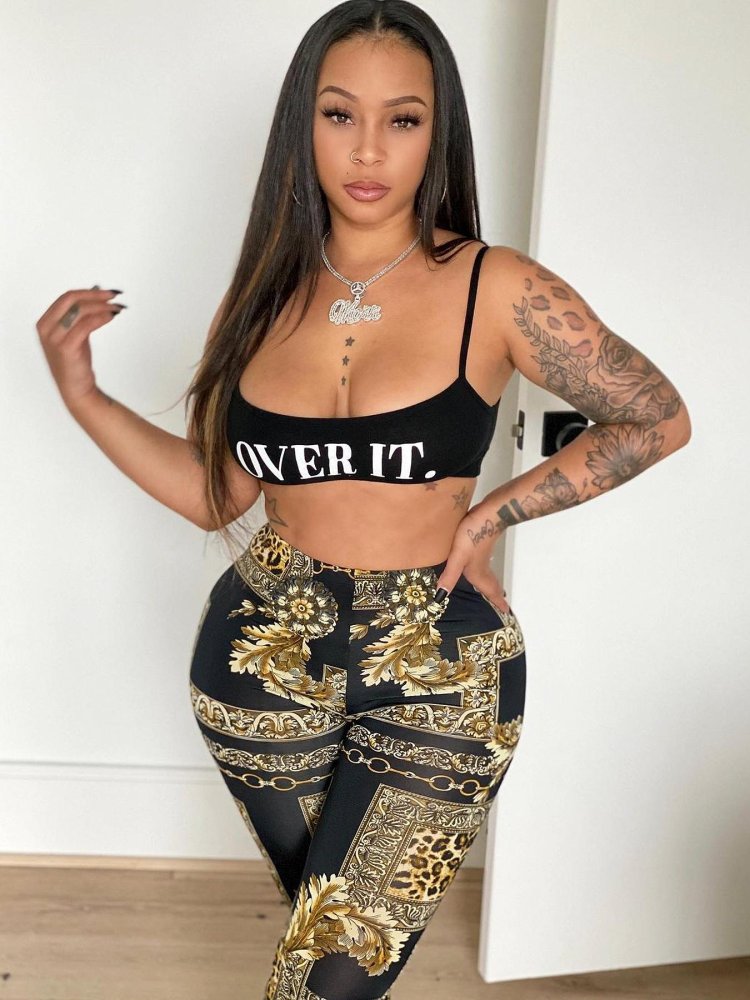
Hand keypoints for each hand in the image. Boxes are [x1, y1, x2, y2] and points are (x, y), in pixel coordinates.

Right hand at [35, 285, 124, 408]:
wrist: (75, 388)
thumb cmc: (75, 361)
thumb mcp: (76, 334)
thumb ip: (81, 315)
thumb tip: (97, 292)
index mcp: (45, 322)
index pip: (66, 298)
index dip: (88, 292)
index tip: (106, 293)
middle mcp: (46, 328)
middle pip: (72, 300)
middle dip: (96, 296)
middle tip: (114, 296)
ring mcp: (54, 338)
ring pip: (81, 311)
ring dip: (102, 306)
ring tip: (116, 308)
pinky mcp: (66, 347)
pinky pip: (86, 325)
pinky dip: (101, 318)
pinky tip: (110, 317)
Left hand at [434, 506, 510, 614]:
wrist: (489, 513)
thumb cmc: (473, 535)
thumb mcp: (458, 557)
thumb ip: (450, 576)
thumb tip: (441, 597)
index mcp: (477, 572)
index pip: (490, 591)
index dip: (497, 601)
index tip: (507, 612)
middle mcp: (482, 565)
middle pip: (492, 583)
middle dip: (496, 594)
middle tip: (502, 603)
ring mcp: (484, 553)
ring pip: (489, 573)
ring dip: (492, 582)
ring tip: (493, 588)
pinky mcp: (482, 543)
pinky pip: (485, 562)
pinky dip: (486, 569)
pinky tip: (480, 565)